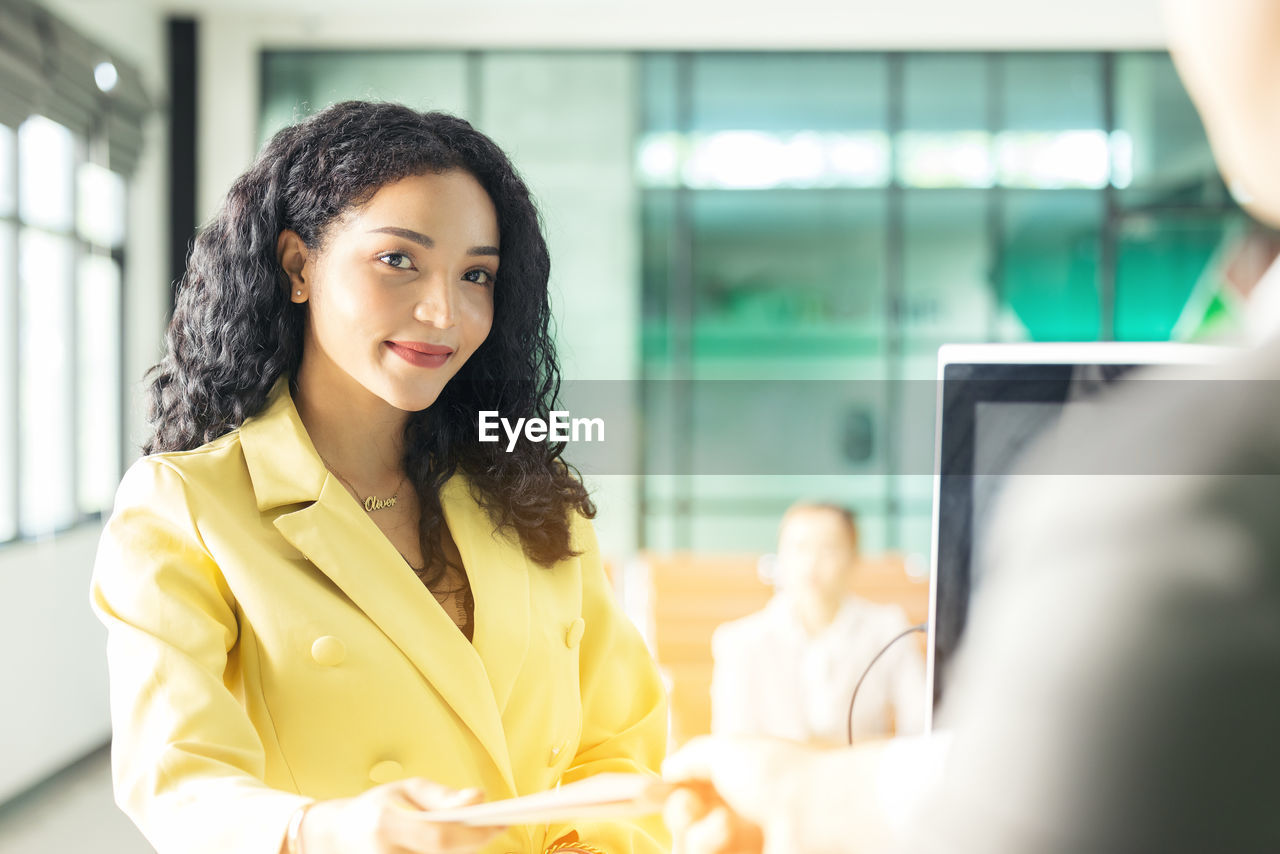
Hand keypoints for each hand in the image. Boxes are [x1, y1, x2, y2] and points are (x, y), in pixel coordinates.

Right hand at [297, 778, 501, 853]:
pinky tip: (449, 848)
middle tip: (489, 828)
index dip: (475, 835)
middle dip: (472, 843)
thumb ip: (443, 796)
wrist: (334, 837)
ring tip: (464, 836)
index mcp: (386, 825)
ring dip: (459, 852)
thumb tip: (479, 797)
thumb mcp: (406, 790)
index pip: (441, 838)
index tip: (499, 825)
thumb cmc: (375, 809)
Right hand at [662, 736, 820, 853]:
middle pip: (681, 828)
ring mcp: (738, 848)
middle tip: (694, 807)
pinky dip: (702, 848)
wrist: (815, 811)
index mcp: (734, 788)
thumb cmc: (776, 773)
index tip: (650, 793)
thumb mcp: (726, 750)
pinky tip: (725, 835)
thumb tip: (665, 771)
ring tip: (725, 826)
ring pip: (687, 849)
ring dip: (697, 837)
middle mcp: (735, 819)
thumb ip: (689, 757)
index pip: (688, 797)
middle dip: (679, 815)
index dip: (669, 797)